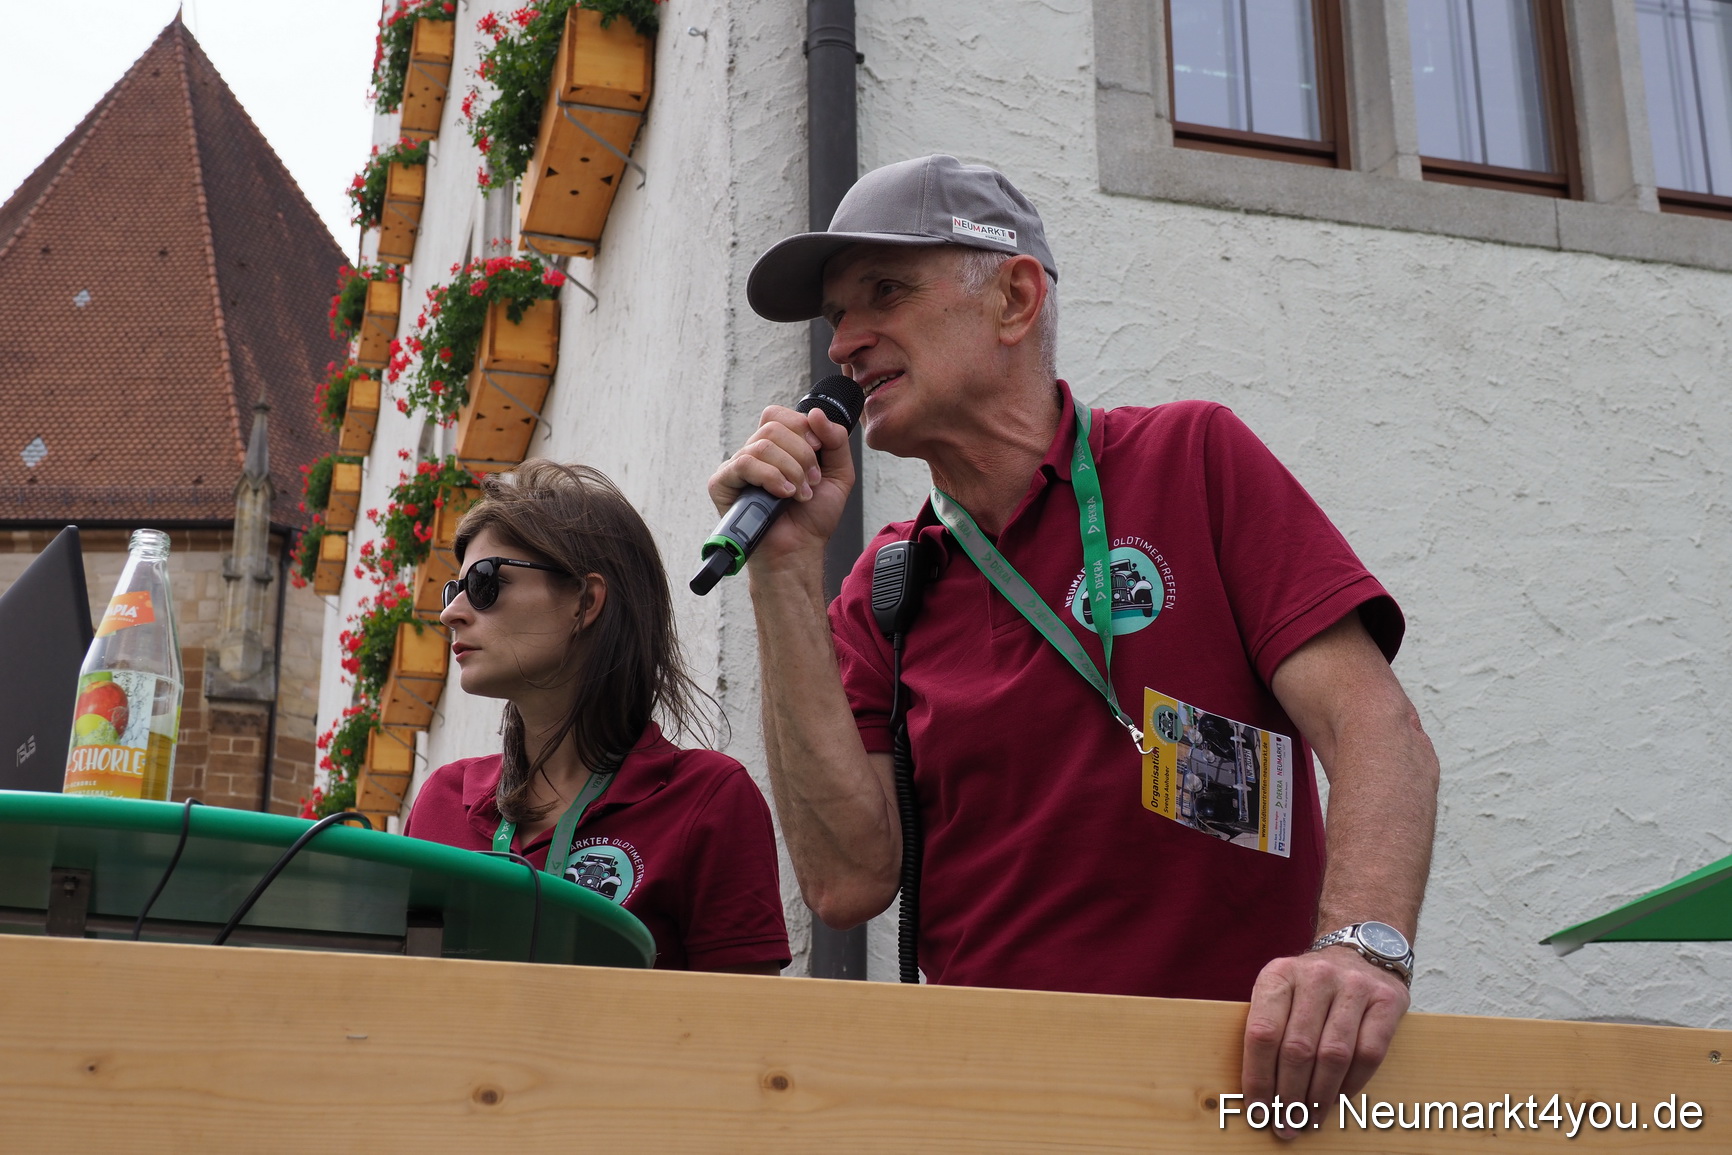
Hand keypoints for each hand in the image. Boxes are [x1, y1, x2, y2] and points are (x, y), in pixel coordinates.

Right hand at [705, 404, 854, 562]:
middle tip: (812, 482)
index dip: (801, 428)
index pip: (778, 415)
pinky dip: (770, 477)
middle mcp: (754, 454)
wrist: (800, 551)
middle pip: (772, 427)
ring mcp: (736, 468)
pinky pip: (743, 464)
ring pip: (761, 445)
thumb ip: (836, 440)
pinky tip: (782, 495)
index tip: (818, 451)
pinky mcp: (722, 484)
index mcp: (776, 448)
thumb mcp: (838, 474)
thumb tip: (814, 413)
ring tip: (800, 494)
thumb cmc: (813, 518)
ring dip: (790, 470)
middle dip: (802, 455)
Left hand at [1240, 946, 1410, 1139]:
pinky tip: (1339, 1100)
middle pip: (1297, 1049)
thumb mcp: (1281, 992)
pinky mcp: (1386, 1000)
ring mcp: (1353, 986)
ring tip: (1310, 1120)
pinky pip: (1368, 1053)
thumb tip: (1257, 1094)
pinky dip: (1351, 1084)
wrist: (1361, 949)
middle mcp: (1315, 976)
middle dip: (1289, 1096)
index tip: (1257, 1110)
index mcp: (1278, 974)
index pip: (1262, 1034)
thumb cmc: (1310, 987)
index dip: (1258, 1078)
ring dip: (1319, 1096)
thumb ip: (1269, 1029)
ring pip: (1333, 1055)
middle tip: (1286, 1125)